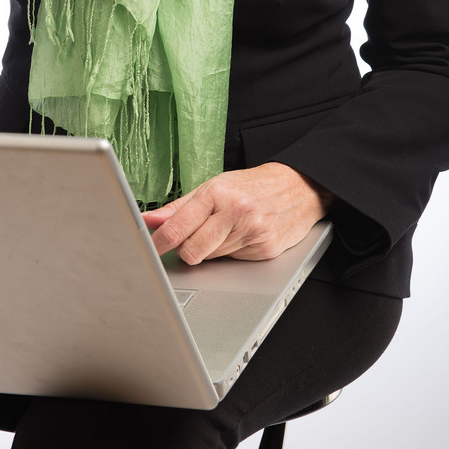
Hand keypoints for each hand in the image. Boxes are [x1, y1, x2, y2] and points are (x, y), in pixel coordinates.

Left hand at [141, 164, 334, 263]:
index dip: (159, 242)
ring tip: (225, 230)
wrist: (299, 187)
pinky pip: (233, 262)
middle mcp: (235, 211)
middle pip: (192, 250)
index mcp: (217, 192)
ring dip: (211, 249)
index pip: (178, 226)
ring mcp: (252, 231)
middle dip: (187, 249)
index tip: (150, 249)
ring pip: (211, 258)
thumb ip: (179, 207)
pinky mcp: (265, 250)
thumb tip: (149, 220)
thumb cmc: (252, 185)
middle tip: (192, 239)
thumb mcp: (213, 186)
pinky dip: (231, 253)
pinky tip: (241, 237)